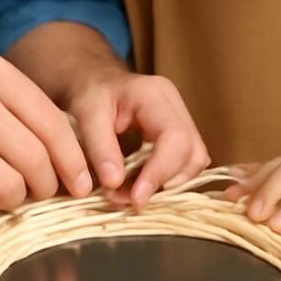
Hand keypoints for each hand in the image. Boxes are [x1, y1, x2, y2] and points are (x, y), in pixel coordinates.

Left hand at [68, 70, 209, 206]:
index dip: (160, 172)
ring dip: (168, 183)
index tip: (136, 198)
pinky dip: (168, 178)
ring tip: (133, 194)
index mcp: (154, 95)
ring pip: (194, 160)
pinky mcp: (179, 131)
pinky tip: (143, 184)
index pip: (175, 138)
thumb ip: (100, 147)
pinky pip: (186, 161)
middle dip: (165, 182)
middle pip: (192, 152)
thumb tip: (114, 184)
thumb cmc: (88, 92)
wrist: (93, 80)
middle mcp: (175, 105)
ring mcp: (180, 117)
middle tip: (130, 199)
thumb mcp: (86, 114)